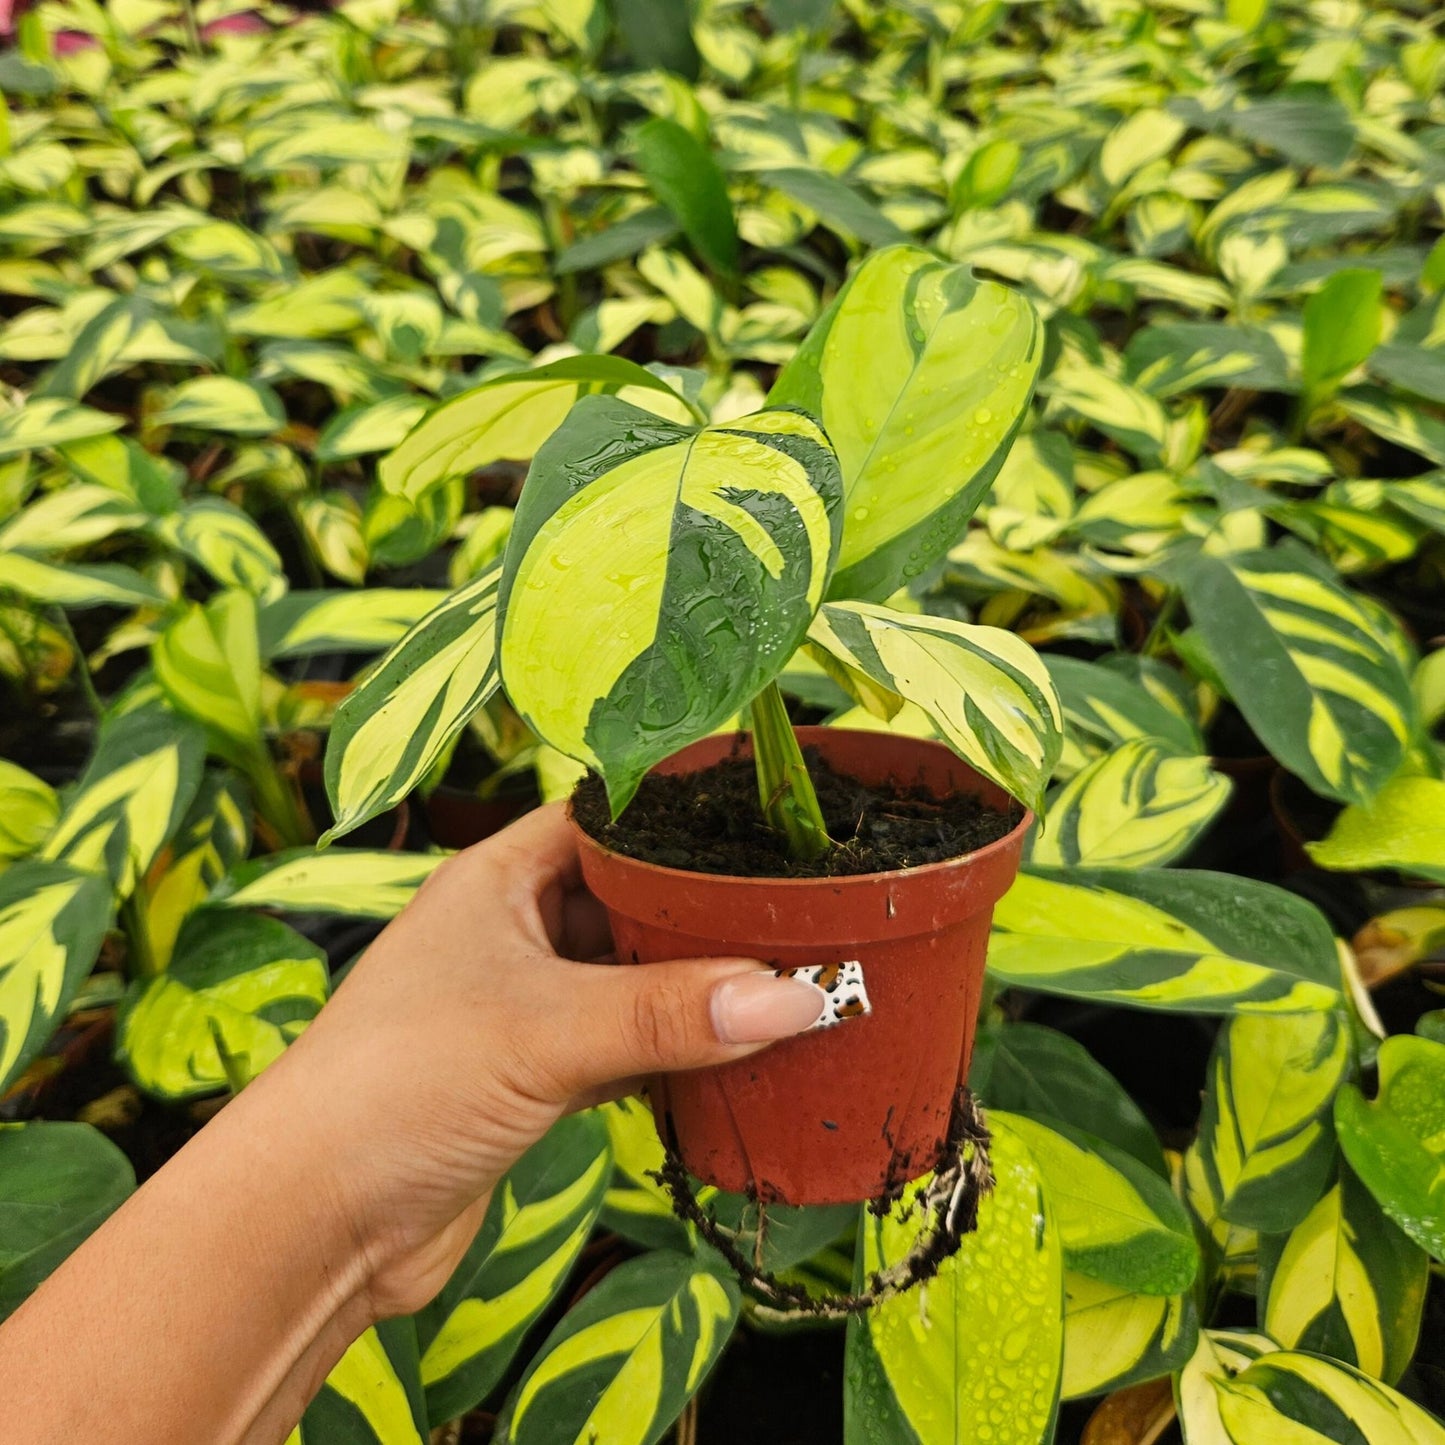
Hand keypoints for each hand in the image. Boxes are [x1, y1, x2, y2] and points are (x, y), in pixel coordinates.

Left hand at [277, 803, 826, 1320]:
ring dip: (694, 994)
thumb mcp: (548, 1030)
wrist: (314, 1224)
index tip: (772, 832)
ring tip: (791, 986)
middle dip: (705, 919)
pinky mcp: (533, 1078)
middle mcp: (512, 930)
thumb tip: (802, 996)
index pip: (608, 822)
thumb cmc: (401, 1083)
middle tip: (803, 921)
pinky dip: (671, 1054)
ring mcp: (523, 1007)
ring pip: (631, 982)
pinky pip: (623, 1047)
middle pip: (630, 904)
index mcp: (499, 877)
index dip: (682, 823)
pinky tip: (732, 1060)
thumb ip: (671, 1013)